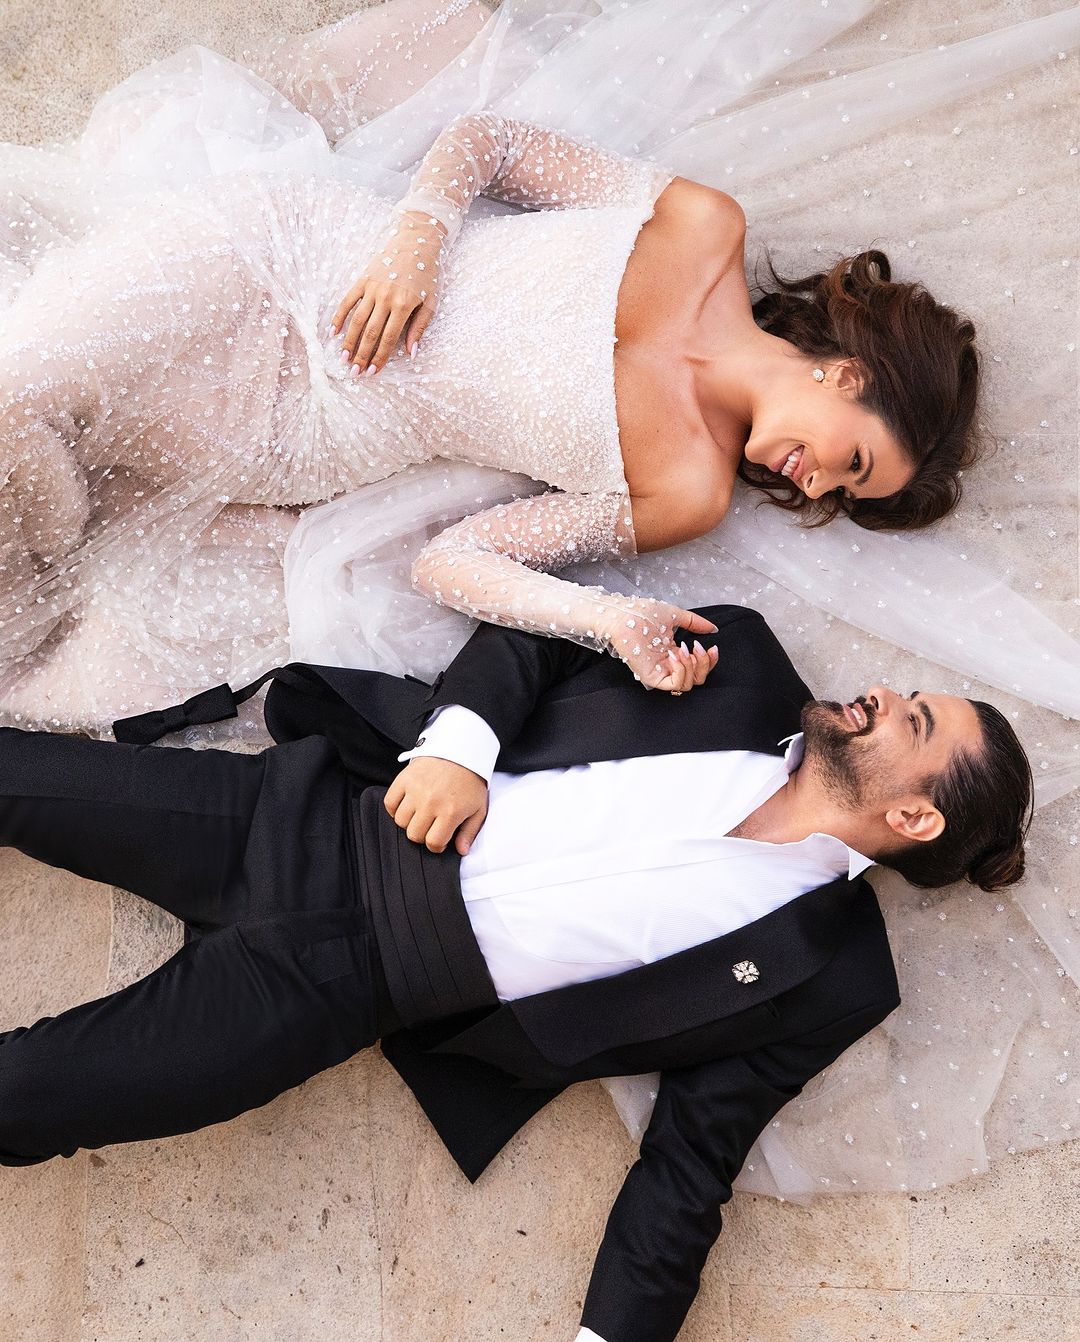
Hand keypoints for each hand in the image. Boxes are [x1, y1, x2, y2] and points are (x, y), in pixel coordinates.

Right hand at [331, 210, 443, 373]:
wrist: (416, 240)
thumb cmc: (427, 273)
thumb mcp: (431, 302)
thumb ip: (420, 327)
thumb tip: (412, 353)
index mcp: (403, 305)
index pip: (388, 339)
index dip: (379, 357)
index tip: (372, 372)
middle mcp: (385, 298)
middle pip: (370, 333)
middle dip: (361, 355)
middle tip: (354, 373)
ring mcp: (371, 288)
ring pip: (357, 320)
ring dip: (349, 341)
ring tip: (343, 358)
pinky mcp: (362, 279)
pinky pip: (348, 301)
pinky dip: (339, 316)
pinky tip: (333, 332)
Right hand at [384, 755, 488, 855]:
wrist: (461, 750)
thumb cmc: (471, 780)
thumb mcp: (478, 808)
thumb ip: (469, 832)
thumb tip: (461, 850)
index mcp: (451, 812)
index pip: (433, 842)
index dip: (436, 845)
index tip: (440, 838)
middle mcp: (431, 802)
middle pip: (414, 834)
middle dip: (422, 835)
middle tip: (430, 825)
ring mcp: (415, 790)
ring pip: (400, 821)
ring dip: (408, 822)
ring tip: (419, 814)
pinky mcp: (405, 779)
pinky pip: (389, 803)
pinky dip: (394, 808)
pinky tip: (406, 806)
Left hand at [603, 597, 718, 692]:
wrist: (624, 615)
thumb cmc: (642, 613)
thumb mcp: (676, 616)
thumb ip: (695, 623)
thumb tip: (713, 628)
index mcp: (674, 653)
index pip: (698, 667)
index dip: (709, 660)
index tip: (713, 647)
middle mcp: (668, 666)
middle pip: (697, 679)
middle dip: (705, 664)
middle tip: (697, 647)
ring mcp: (660, 673)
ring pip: (688, 685)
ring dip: (692, 666)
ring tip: (684, 648)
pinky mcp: (652, 677)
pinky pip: (674, 684)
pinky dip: (681, 671)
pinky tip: (675, 654)